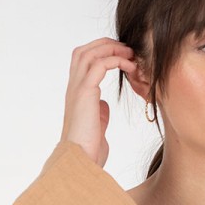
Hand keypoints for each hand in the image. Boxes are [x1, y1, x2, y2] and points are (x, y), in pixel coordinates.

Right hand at [60, 37, 138, 167]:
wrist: (81, 159)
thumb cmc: (88, 148)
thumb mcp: (96, 125)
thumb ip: (99, 112)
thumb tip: (103, 105)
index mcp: (76, 94)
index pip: (83, 61)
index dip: (101, 53)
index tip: (121, 57)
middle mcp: (73, 87)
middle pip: (84, 51)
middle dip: (106, 45)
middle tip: (127, 49)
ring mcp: (77, 88)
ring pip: (90, 53)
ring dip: (112, 50)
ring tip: (130, 53)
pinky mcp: (85, 92)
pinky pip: (100, 64)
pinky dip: (116, 61)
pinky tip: (130, 67)